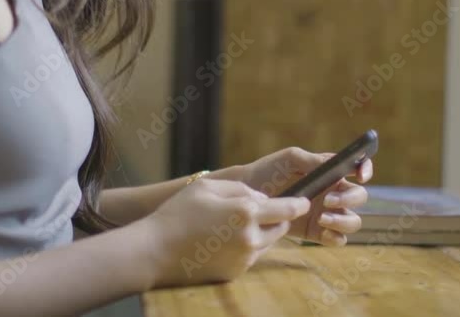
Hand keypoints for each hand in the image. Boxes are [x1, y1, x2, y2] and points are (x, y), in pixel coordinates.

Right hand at [145, 178, 309, 286]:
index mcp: (246, 211)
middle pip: (280, 227)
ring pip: (268, 242)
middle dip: (278, 217)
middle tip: (267, 210)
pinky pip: (251, 256)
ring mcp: (244, 258)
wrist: (155, 251)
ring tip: (239, 225)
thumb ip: (241, 188)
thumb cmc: (178, 213)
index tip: (305, 201)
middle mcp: (251, 237)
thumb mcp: (208, 186)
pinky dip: (246, 247)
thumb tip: (262, 197)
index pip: (288, 208)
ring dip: (262, 233)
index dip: (300, 204)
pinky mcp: (236, 273)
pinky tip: (225, 241)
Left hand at [239, 147, 373, 246]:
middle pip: (359, 197)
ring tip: (322, 217)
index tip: (361, 175)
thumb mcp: (289, 159)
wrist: (246, 197)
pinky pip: (338, 239)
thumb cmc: (268, 172)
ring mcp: (326, 213)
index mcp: (330, 172)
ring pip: (353, 221)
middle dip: (349, 198)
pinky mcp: (316, 232)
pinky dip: (336, 237)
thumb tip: (334, 162)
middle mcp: (333, 192)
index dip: (366, 169)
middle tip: (327, 200)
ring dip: (343, 220)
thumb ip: (313, 160)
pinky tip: (322, 231)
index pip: (358, 169)